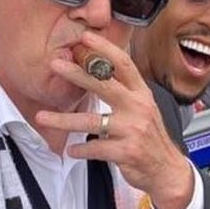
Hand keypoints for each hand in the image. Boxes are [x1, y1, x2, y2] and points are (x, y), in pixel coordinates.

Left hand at [36, 30, 193, 208]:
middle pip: (104, 85)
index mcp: (142, 94)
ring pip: (92, 121)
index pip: (124, 64)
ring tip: (42, 117)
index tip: (85, 38)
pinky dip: (80, 150)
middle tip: (56, 65)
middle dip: (77, 74)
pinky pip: (95, 148)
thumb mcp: (143, 110)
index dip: (104, 49)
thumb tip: (96, 72)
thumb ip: (124, 93)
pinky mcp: (126, 151)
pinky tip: (71, 150)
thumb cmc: (150, 139)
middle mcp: (139, 108)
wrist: (167, 170)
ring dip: (63, 120)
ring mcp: (133, 130)